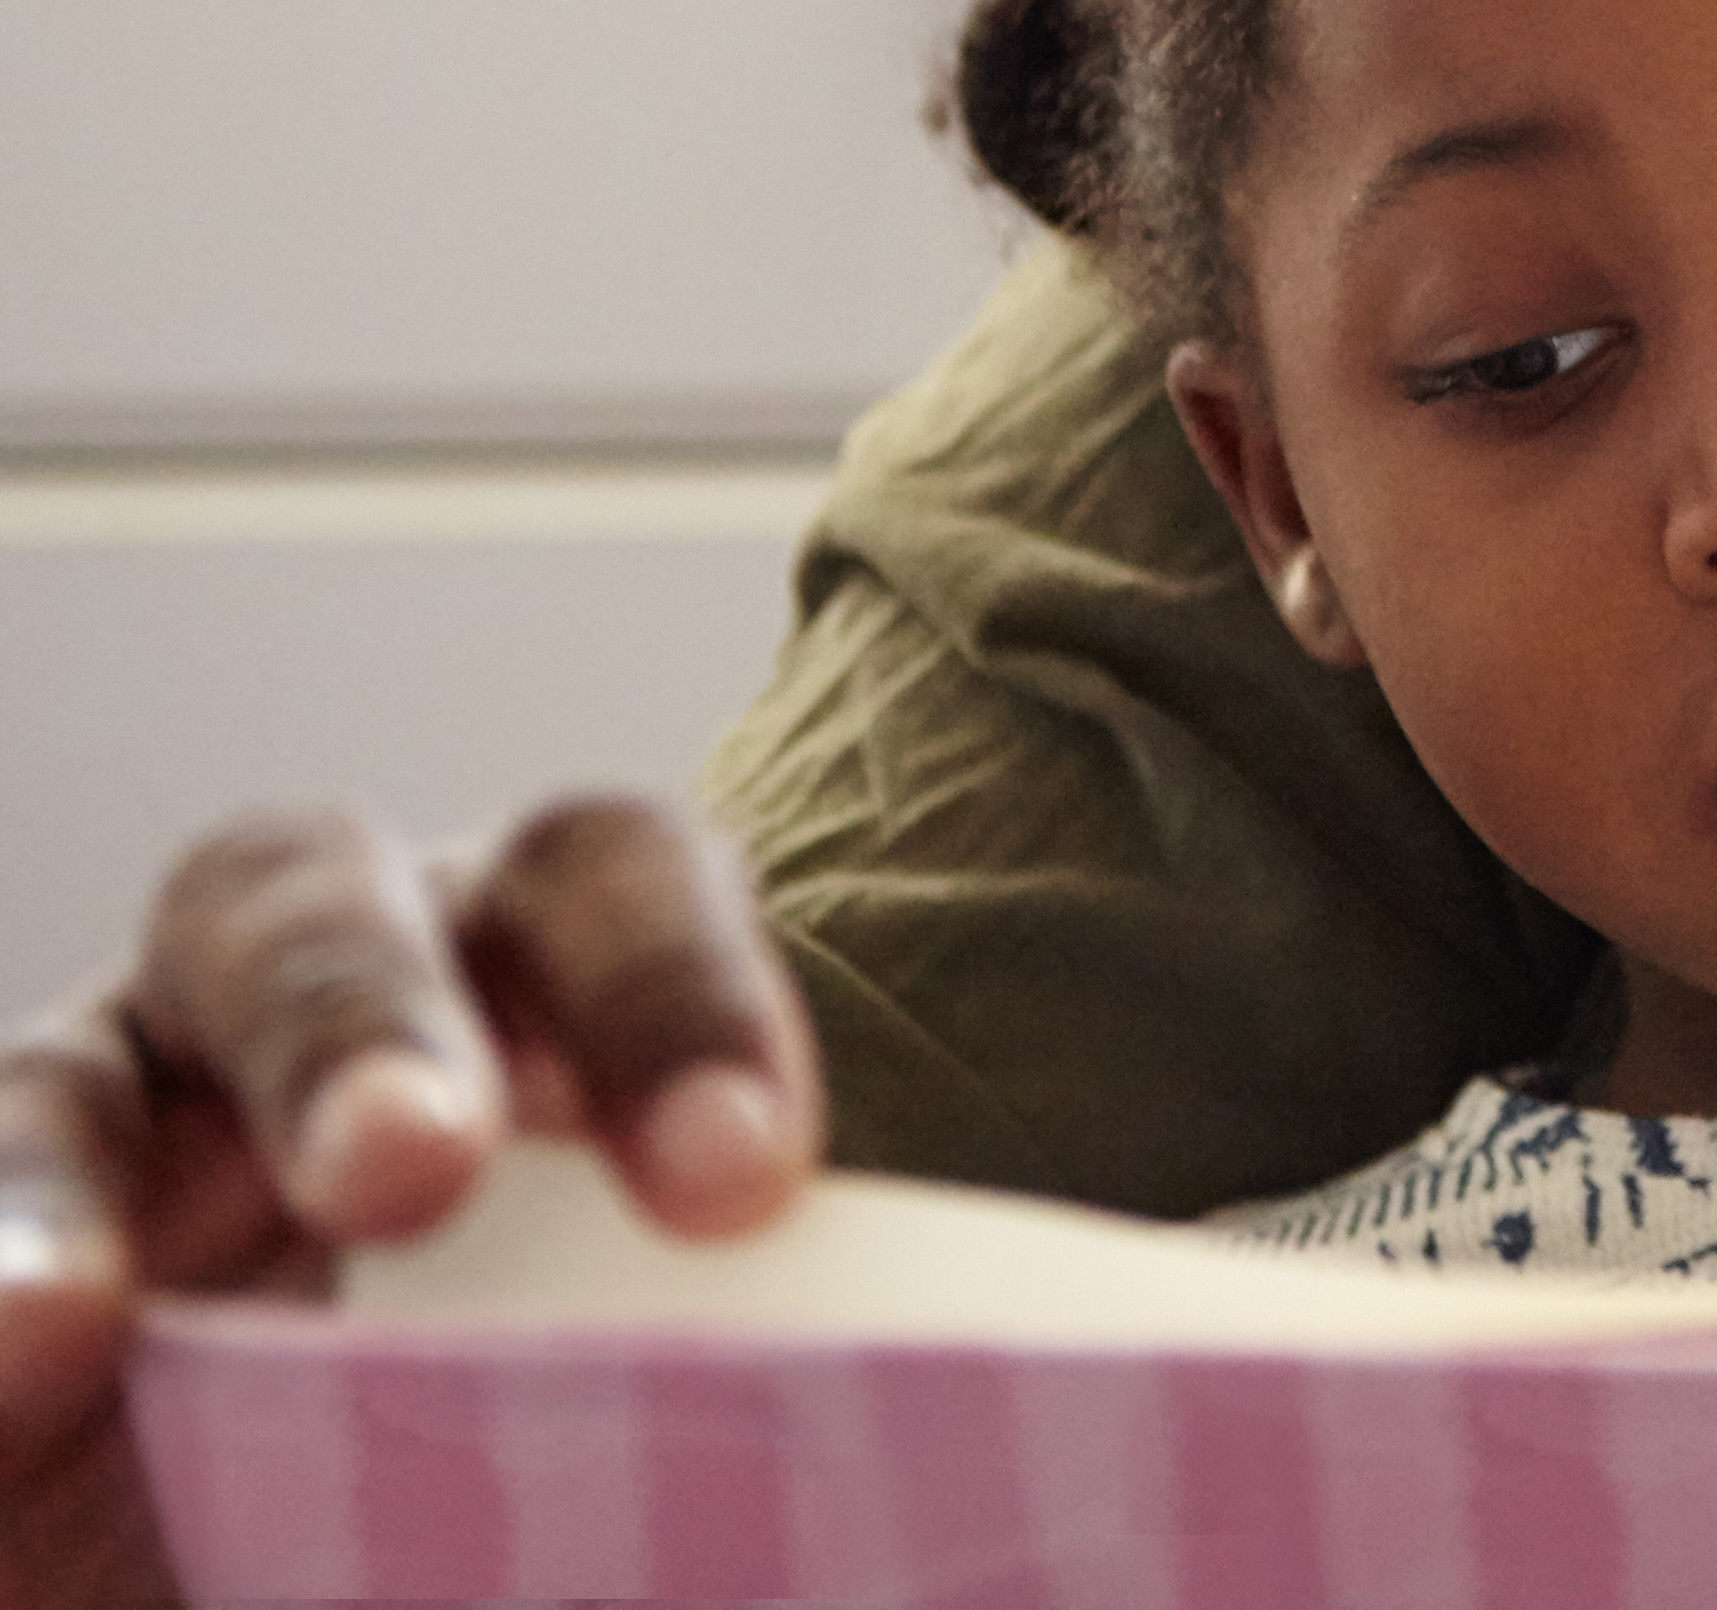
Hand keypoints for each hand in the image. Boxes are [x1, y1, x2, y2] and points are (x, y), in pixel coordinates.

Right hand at [0, 797, 817, 1609]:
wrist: (342, 1530)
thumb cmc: (579, 1443)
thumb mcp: (666, 1411)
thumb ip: (734, 1409)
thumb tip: (923, 1527)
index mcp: (545, 986)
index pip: (619, 889)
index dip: (680, 998)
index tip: (739, 1179)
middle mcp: (321, 996)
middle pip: (337, 912)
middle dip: (366, 1030)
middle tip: (415, 1171)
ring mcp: (112, 1117)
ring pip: (78, 1079)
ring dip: (79, 1184)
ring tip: (82, 1319)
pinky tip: (15, 1360)